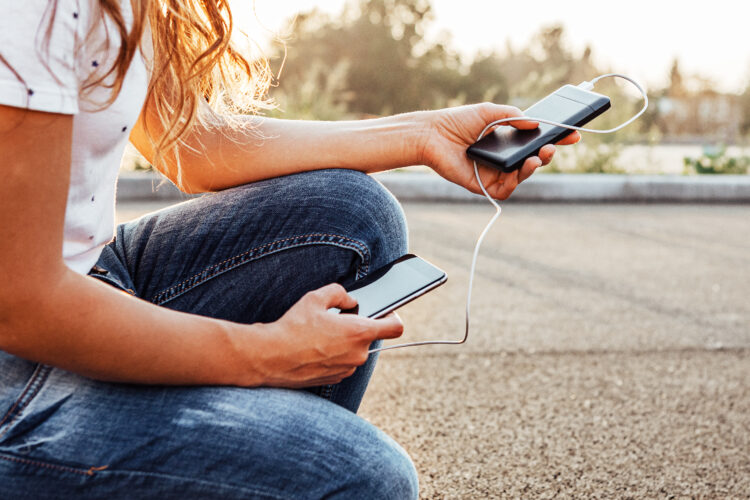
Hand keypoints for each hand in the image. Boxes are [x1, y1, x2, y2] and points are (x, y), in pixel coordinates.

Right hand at [255, 283, 403, 387]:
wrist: (271, 358)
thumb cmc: (293, 327)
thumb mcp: (315, 298)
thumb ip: (340, 293)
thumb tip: (351, 300)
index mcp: (359, 333)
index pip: (395, 327)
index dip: (393, 317)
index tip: (385, 312)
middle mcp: (358, 354)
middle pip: (369, 337)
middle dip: (355, 327)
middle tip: (334, 320)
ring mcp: (348, 369)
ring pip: (354, 350)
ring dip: (343, 342)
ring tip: (319, 335)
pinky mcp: (335, 379)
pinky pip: (343, 362)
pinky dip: (333, 355)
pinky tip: (314, 349)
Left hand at [418, 103, 580, 199]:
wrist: (432, 134)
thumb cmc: (458, 121)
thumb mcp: (490, 112)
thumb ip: (513, 116)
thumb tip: (535, 123)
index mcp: (508, 140)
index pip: (537, 141)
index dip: (556, 139)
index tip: (573, 134)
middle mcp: (504, 157)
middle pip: (533, 160)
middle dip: (548, 154)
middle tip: (553, 146)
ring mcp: (495, 172)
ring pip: (522, 177)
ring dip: (534, 168)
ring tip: (537, 157)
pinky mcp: (483, 185)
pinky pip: (505, 190)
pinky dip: (514, 182)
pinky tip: (518, 170)